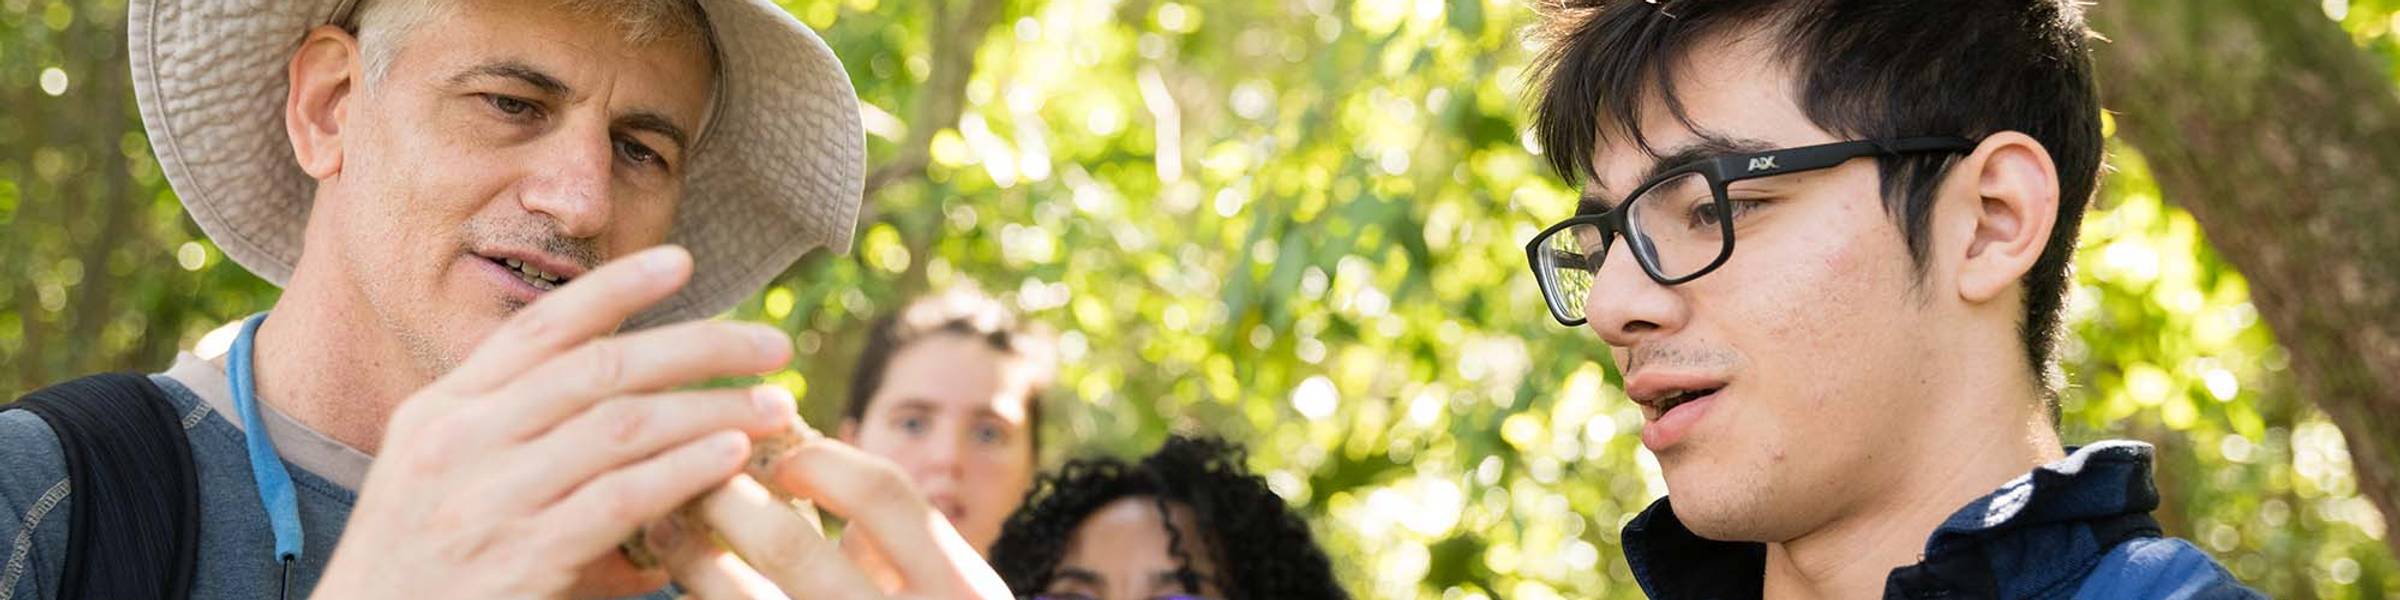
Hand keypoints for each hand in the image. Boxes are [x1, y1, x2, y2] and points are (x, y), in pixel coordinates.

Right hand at [312, 246, 799, 598]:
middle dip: (699, 347)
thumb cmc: (418, 578)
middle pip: (599, 367)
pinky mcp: (518, 558)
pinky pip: (619, 498)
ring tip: (775, 406)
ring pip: (620, 427)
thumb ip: (519, 443)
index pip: (539, 329)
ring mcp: (485, 499)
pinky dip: (683, 471)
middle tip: (773, 345)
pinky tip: (732, 458)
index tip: (683, 261)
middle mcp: (458, 441)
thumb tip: (616, 430)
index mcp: (441, 412)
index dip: (616, 289)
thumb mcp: (446, 486)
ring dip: (711, 410)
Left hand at [647, 436, 1013, 598]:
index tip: (777, 454)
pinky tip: (687, 587)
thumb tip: (803, 464)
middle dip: (727, 498)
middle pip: (788, 545)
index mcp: (961, 591)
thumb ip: (893, 537)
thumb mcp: (949, 590)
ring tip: (668, 527)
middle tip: (697, 475)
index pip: (881, 493)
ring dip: (691, 557)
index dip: (818, 460)